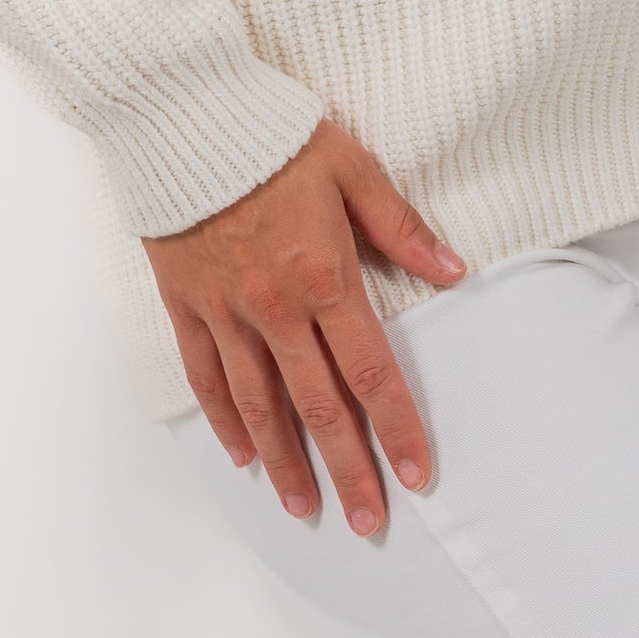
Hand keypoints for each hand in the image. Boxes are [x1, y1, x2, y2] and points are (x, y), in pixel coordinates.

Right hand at [141, 118, 466, 535]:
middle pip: (319, 408)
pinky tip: (242, 454)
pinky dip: (225, 420)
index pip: (371, 373)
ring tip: (306, 508)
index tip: (418, 476)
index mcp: (325, 277)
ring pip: (260, 406)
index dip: (397, 429)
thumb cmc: (276, 134)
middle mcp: (275, 309)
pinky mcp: (186, 304)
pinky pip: (206, 377)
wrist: (184, 114)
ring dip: (286, 463)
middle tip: (370, 523)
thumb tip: (454, 270)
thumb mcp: (352, 166)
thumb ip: (401, 227)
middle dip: (348, 470)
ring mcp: (226, 312)